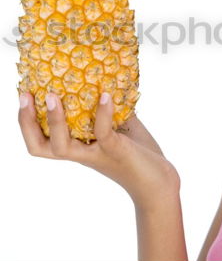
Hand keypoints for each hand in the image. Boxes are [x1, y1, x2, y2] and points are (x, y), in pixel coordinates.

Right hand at [18, 92, 179, 209]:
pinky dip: (103, 113)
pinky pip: (103, 133)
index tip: (23, 94)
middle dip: (27, 123)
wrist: (160, 181)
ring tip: (53, 96)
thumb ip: (109, 109)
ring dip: (55, 121)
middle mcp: (82, 153)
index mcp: (78, 146)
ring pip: (62, 146)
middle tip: (26, 96)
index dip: (26, 122)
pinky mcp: (115, 151)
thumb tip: (106, 79)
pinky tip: (106, 95)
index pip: (41, 140)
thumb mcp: (120, 127)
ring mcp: (97, 154)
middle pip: (41, 147)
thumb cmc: (138, 153)